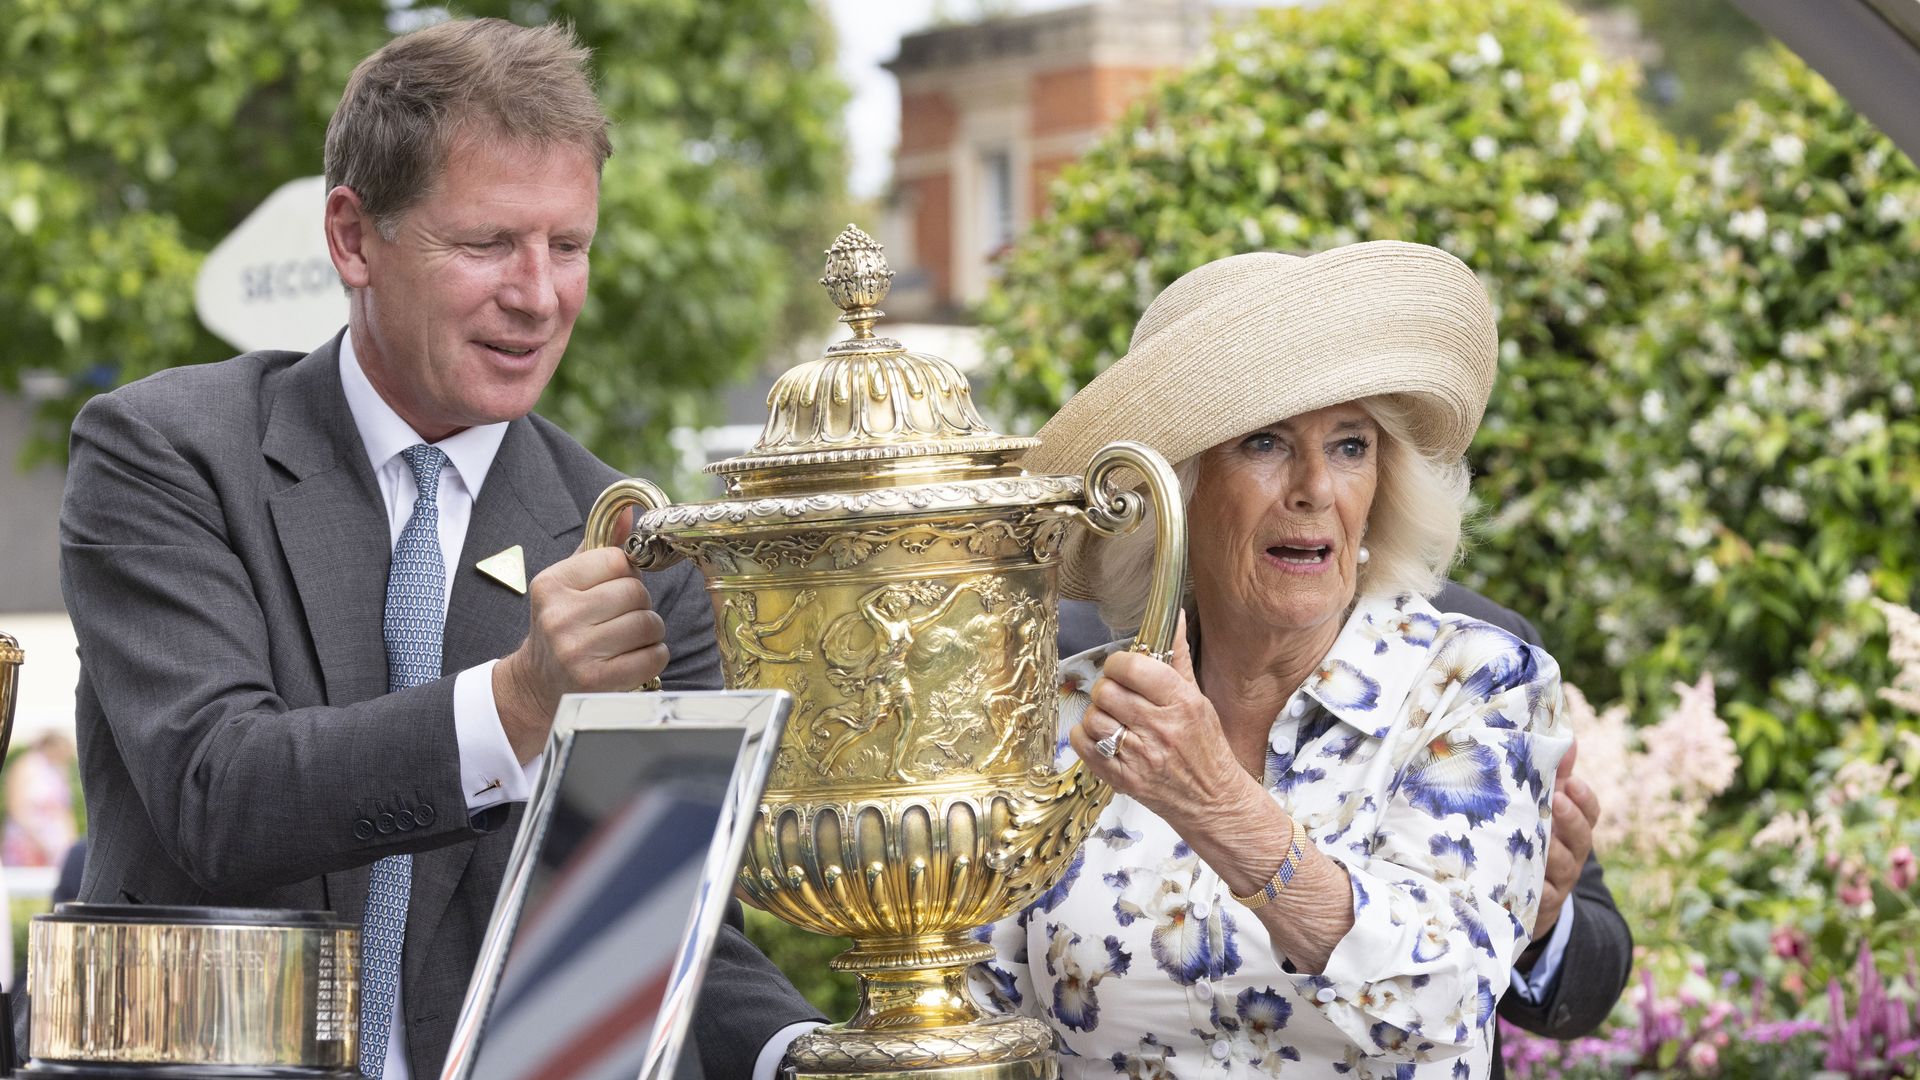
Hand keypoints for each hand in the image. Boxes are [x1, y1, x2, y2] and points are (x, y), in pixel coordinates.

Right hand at [494, 545, 667, 761]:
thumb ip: (598, 548)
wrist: (538, 683)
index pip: (618, 560)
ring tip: (629, 638)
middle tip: (623, 616)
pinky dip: (653, 655)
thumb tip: (627, 512)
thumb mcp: (569, 583)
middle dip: (640, 603)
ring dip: (649, 631)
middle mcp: (560, 617)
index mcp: (551, 585)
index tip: (614, 588)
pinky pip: (654, 656)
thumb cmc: (561, 625)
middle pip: (636, 592)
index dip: (626, 574)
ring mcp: (577, 651)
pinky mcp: (597, 680)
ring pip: (648, 623)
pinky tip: (634, 658)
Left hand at [1067, 614, 1250, 824]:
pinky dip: (1085, 737)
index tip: (1121, 669)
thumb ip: (1178, 658)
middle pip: (1106, 691)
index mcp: (1181, 703)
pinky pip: (1085, 747)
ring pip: (1093, 718)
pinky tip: (1101, 736)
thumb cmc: (1206, 748)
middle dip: (1106, 689)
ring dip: (1097, 714)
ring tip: (1112, 718)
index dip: (1118, 664)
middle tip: (1116, 695)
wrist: (1213, 800)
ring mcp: (1141, 756)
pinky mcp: (1124, 779)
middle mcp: (1160, 728)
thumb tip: (1174, 617)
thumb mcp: (1199, 699)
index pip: (1133, 667)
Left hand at [1532, 737, 1599, 939]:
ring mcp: (1559, 880)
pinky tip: (1523, 875)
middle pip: (1582, 837)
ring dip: (1554, 851)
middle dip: (1571, 818)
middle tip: (1557, 800)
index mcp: (1573, 828)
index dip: (1584, 799)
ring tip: (1541, 837)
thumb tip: (1566, 737)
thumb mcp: (1542, 806)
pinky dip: (1537, 887)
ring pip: (1563, 866)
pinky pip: (1542, 896)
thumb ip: (1553, 774)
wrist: (1529, 897)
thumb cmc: (1533, 839)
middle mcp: (1572, 853)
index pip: (1590, 811)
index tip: (1571, 782)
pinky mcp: (1541, 903)